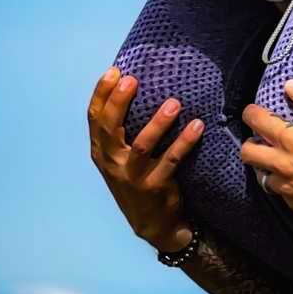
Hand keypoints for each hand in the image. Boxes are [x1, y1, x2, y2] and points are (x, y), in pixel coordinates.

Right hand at [87, 67, 202, 253]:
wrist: (151, 222)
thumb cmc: (136, 177)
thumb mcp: (119, 156)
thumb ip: (119, 129)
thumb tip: (130, 83)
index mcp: (101, 151)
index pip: (95, 119)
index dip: (101, 94)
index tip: (114, 71)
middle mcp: (112, 163)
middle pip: (111, 129)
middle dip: (120, 103)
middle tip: (132, 80)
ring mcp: (132, 177)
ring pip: (142, 146)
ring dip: (158, 123)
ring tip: (174, 103)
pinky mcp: (155, 187)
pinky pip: (171, 161)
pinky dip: (184, 143)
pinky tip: (197, 126)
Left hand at [241, 82, 292, 225]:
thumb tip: (291, 87)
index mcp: (292, 139)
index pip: (256, 121)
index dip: (252, 113)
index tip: (256, 112)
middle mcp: (284, 164)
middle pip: (248, 152)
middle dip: (252, 141)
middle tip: (265, 137)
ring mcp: (288, 188)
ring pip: (261, 175)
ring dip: (267, 164)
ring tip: (281, 158)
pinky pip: (280, 192)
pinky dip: (284, 182)